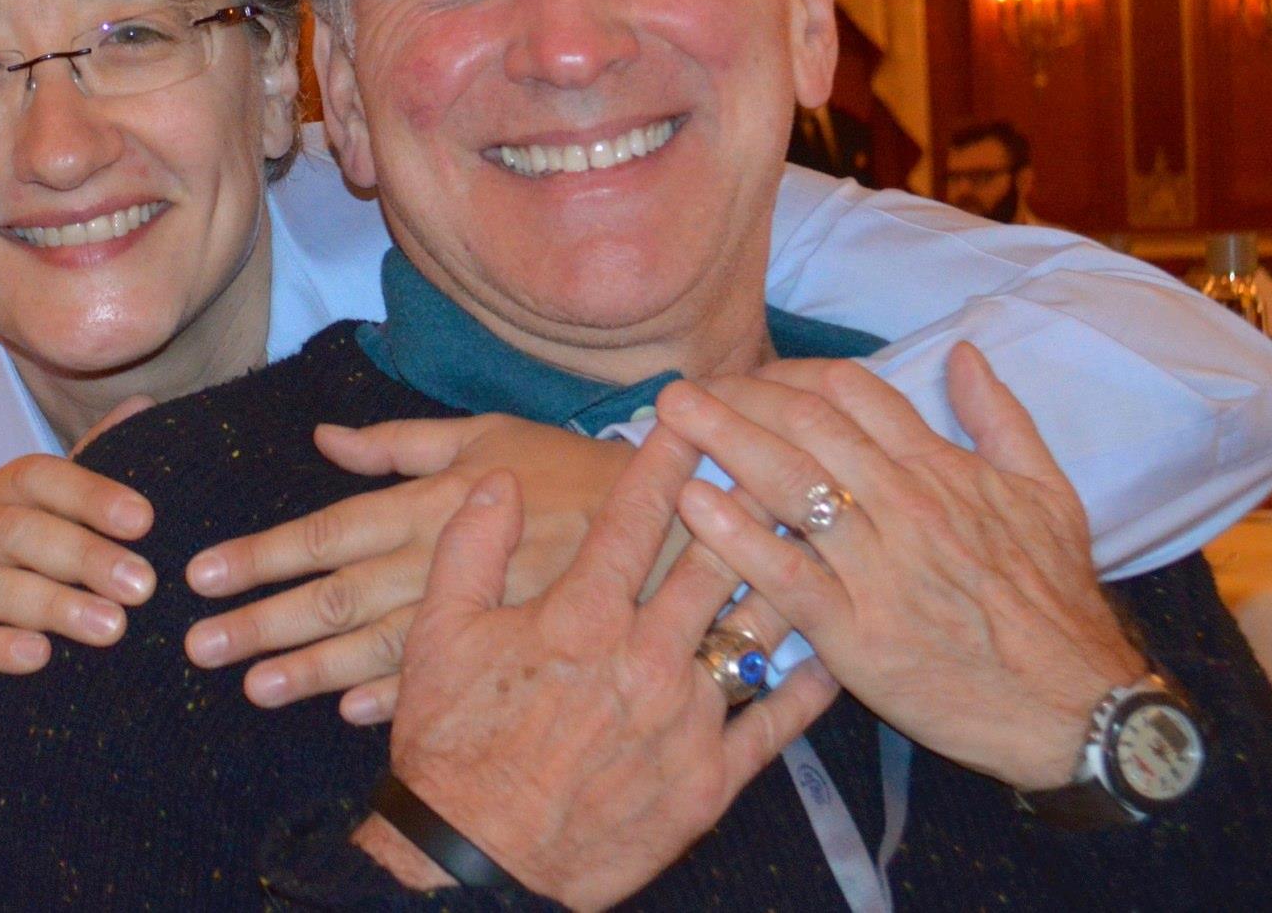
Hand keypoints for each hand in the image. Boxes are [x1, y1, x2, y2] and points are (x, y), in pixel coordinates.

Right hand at [0, 395, 155, 741]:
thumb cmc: (18, 580)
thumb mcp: (54, 526)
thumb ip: (92, 475)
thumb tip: (143, 402)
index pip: (37, 476)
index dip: (90, 494)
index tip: (144, 521)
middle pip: (16, 530)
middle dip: (84, 555)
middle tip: (142, 585)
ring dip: (52, 605)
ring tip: (111, 627)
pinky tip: (38, 657)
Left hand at [183, 414, 632, 721]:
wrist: (669, 521)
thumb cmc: (569, 469)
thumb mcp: (485, 434)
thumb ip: (398, 441)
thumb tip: (323, 439)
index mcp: (430, 500)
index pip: (327, 530)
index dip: (263, 553)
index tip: (204, 574)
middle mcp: (441, 556)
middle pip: (336, 595)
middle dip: (264, 621)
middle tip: (201, 645)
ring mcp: (476, 610)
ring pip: (376, 645)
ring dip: (312, 670)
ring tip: (256, 687)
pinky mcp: (507, 647)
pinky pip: (443, 677)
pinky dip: (394, 698)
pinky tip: (349, 715)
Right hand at [368, 428, 838, 910]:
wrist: (475, 862)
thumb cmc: (453, 744)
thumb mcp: (440, 635)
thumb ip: (471, 548)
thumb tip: (500, 481)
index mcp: (581, 616)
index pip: (636, 516)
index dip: (668, 455)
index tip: (696, 410)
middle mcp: (644, 657)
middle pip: (715, 557)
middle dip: (749, 497)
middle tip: (781, 452)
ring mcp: (685, 720)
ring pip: (756, 629)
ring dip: (788, 575)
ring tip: (819, 531)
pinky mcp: (710, 780)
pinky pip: (775, 722)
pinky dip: (808, 682)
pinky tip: (832, 647)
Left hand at [656, 343, 1145, 791]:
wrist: (1076, 707)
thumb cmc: (1056, 600)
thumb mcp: (1049, 492)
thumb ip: (1000, 416)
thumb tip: (962, 351)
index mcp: (941, 469)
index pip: (853, 393)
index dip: (791, 375)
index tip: (749, 377)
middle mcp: (906, 506)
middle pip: (808, 427)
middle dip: (740, 397)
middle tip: (684, 386)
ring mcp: (880, 570)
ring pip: (791, 487)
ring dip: (726, 442)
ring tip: (671, 416)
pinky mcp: (860, 636)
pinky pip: (789, 577)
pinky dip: (739, 538)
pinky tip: (694, 505)